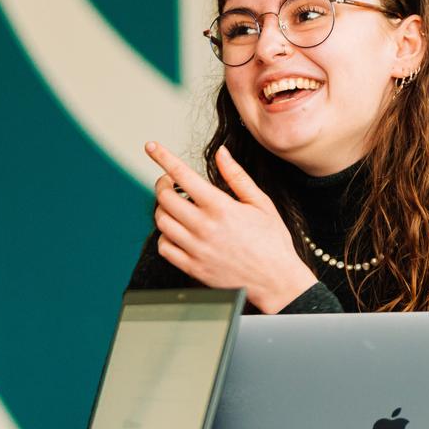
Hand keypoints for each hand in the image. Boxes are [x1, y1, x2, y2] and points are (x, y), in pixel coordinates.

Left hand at [147, 143, 315, 312]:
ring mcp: (196, 248)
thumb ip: (236, 176)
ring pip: (161, 222)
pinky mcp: (193, 267)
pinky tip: (176, 232)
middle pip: (164, 198)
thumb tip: (221, 153)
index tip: (152, 147)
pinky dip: (164, 236)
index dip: (163, 158)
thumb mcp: (261, 202)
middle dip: (162, 185)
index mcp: (221, 207)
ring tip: (175, 207)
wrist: (276, 280)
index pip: (183, 175)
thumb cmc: (272, 241)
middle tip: (169, 183)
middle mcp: (205, 227)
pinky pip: (164, 248)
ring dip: (162, 210)